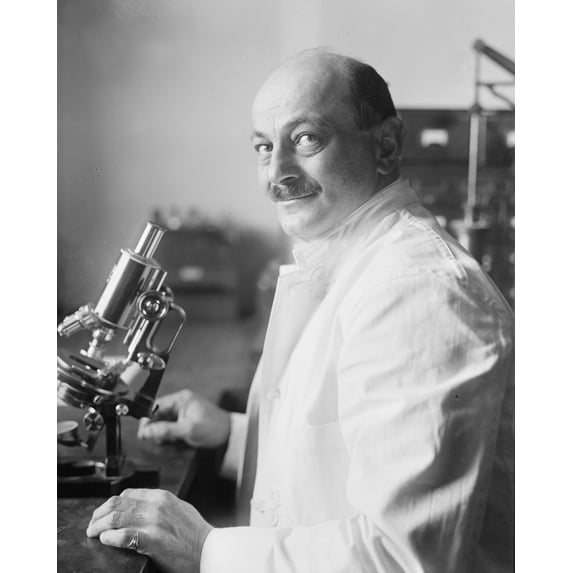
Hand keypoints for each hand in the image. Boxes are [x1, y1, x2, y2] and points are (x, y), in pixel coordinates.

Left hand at [86, 488, 211, 572]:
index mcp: (162, 496)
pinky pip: (124, 535)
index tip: (103, 514)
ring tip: (93, 533)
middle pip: (117, 504)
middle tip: (92, 525)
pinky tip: (106, 540)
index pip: (127, 494)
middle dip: (99, 514)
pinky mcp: (153, 540)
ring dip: (99, 526)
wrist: (209, 550)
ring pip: (116, 517)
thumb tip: (139, 509)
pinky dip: (110, 537)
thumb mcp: (178, 509)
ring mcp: (154, 521)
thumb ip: (160, 506)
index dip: (110, 504)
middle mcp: (156, 505)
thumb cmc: (196, 534)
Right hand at [138, 389, 230, 447]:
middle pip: (156, 424)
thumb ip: (166, 430)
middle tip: (170, 445)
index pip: (154, 409)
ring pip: (163, 435)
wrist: (231, 437)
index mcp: (180, 400)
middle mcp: (179, 408)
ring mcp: (181, 420)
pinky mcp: (184, 430)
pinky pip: (172, 441)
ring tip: (182, 449)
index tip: (145, 436)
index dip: (148, 423)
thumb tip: (146, 431)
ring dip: (170, 446)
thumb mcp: (189, 430)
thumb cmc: (216, 428)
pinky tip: (185, 451)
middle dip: (162, 438)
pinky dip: (176, 449)